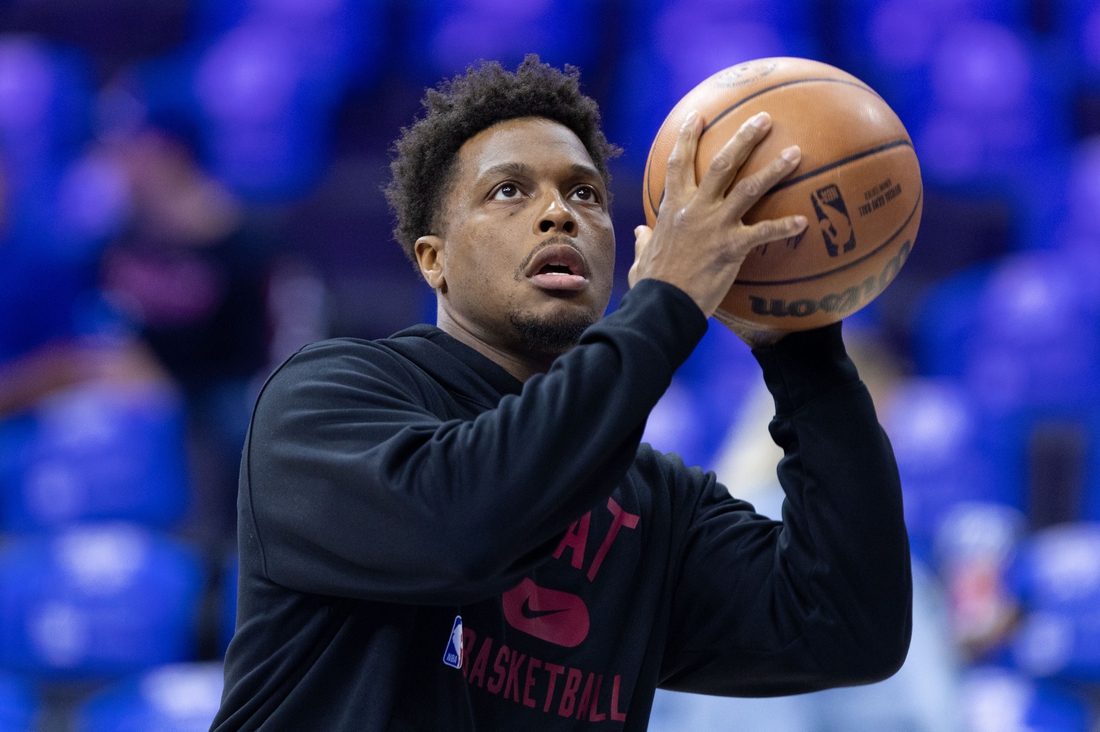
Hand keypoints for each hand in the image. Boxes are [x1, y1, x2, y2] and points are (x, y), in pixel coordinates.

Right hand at [629, 110, 806, 321]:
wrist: (661, 306)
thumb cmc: (651, 285)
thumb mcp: (642, 257)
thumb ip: (644, 241)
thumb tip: (640, 233)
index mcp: (673, 207)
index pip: (678, 163)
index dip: (687, 137)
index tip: (697, 116)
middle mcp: (694, 209)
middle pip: (721, 163)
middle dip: (743, 138)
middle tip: (764, 118)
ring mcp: (714, 226)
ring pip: (748, 188)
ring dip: (773, 169)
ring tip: (795, 152)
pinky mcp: (731, 248)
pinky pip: (763, 232)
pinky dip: (784, 226)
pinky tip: (803, 221)